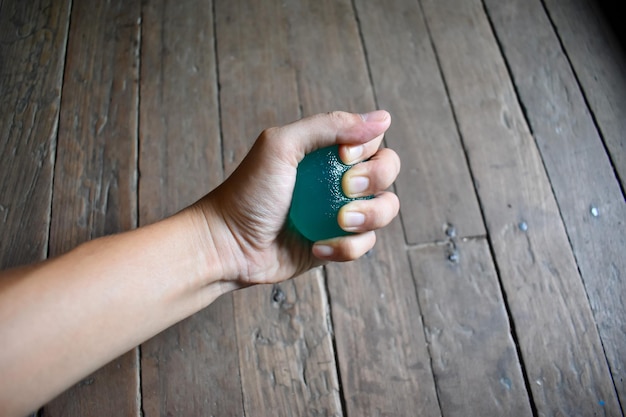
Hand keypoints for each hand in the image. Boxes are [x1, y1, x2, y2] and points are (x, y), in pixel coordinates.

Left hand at [192, 110, 400, 284]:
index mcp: (325, 151)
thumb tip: (383, 119)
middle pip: (387, 170)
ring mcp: (340, 213)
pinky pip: (365, 244)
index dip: (367, 147)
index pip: (370, 139)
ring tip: (340, 222)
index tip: (342, 156)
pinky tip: (317, 247)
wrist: (229, 244)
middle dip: (375, 178)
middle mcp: (337, 179)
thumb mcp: (281, 145)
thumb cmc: (249, 192)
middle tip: (345, 188)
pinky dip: (346, 247)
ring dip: (370, 215)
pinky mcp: (337, 244)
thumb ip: (328, 126)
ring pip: (386, 208)